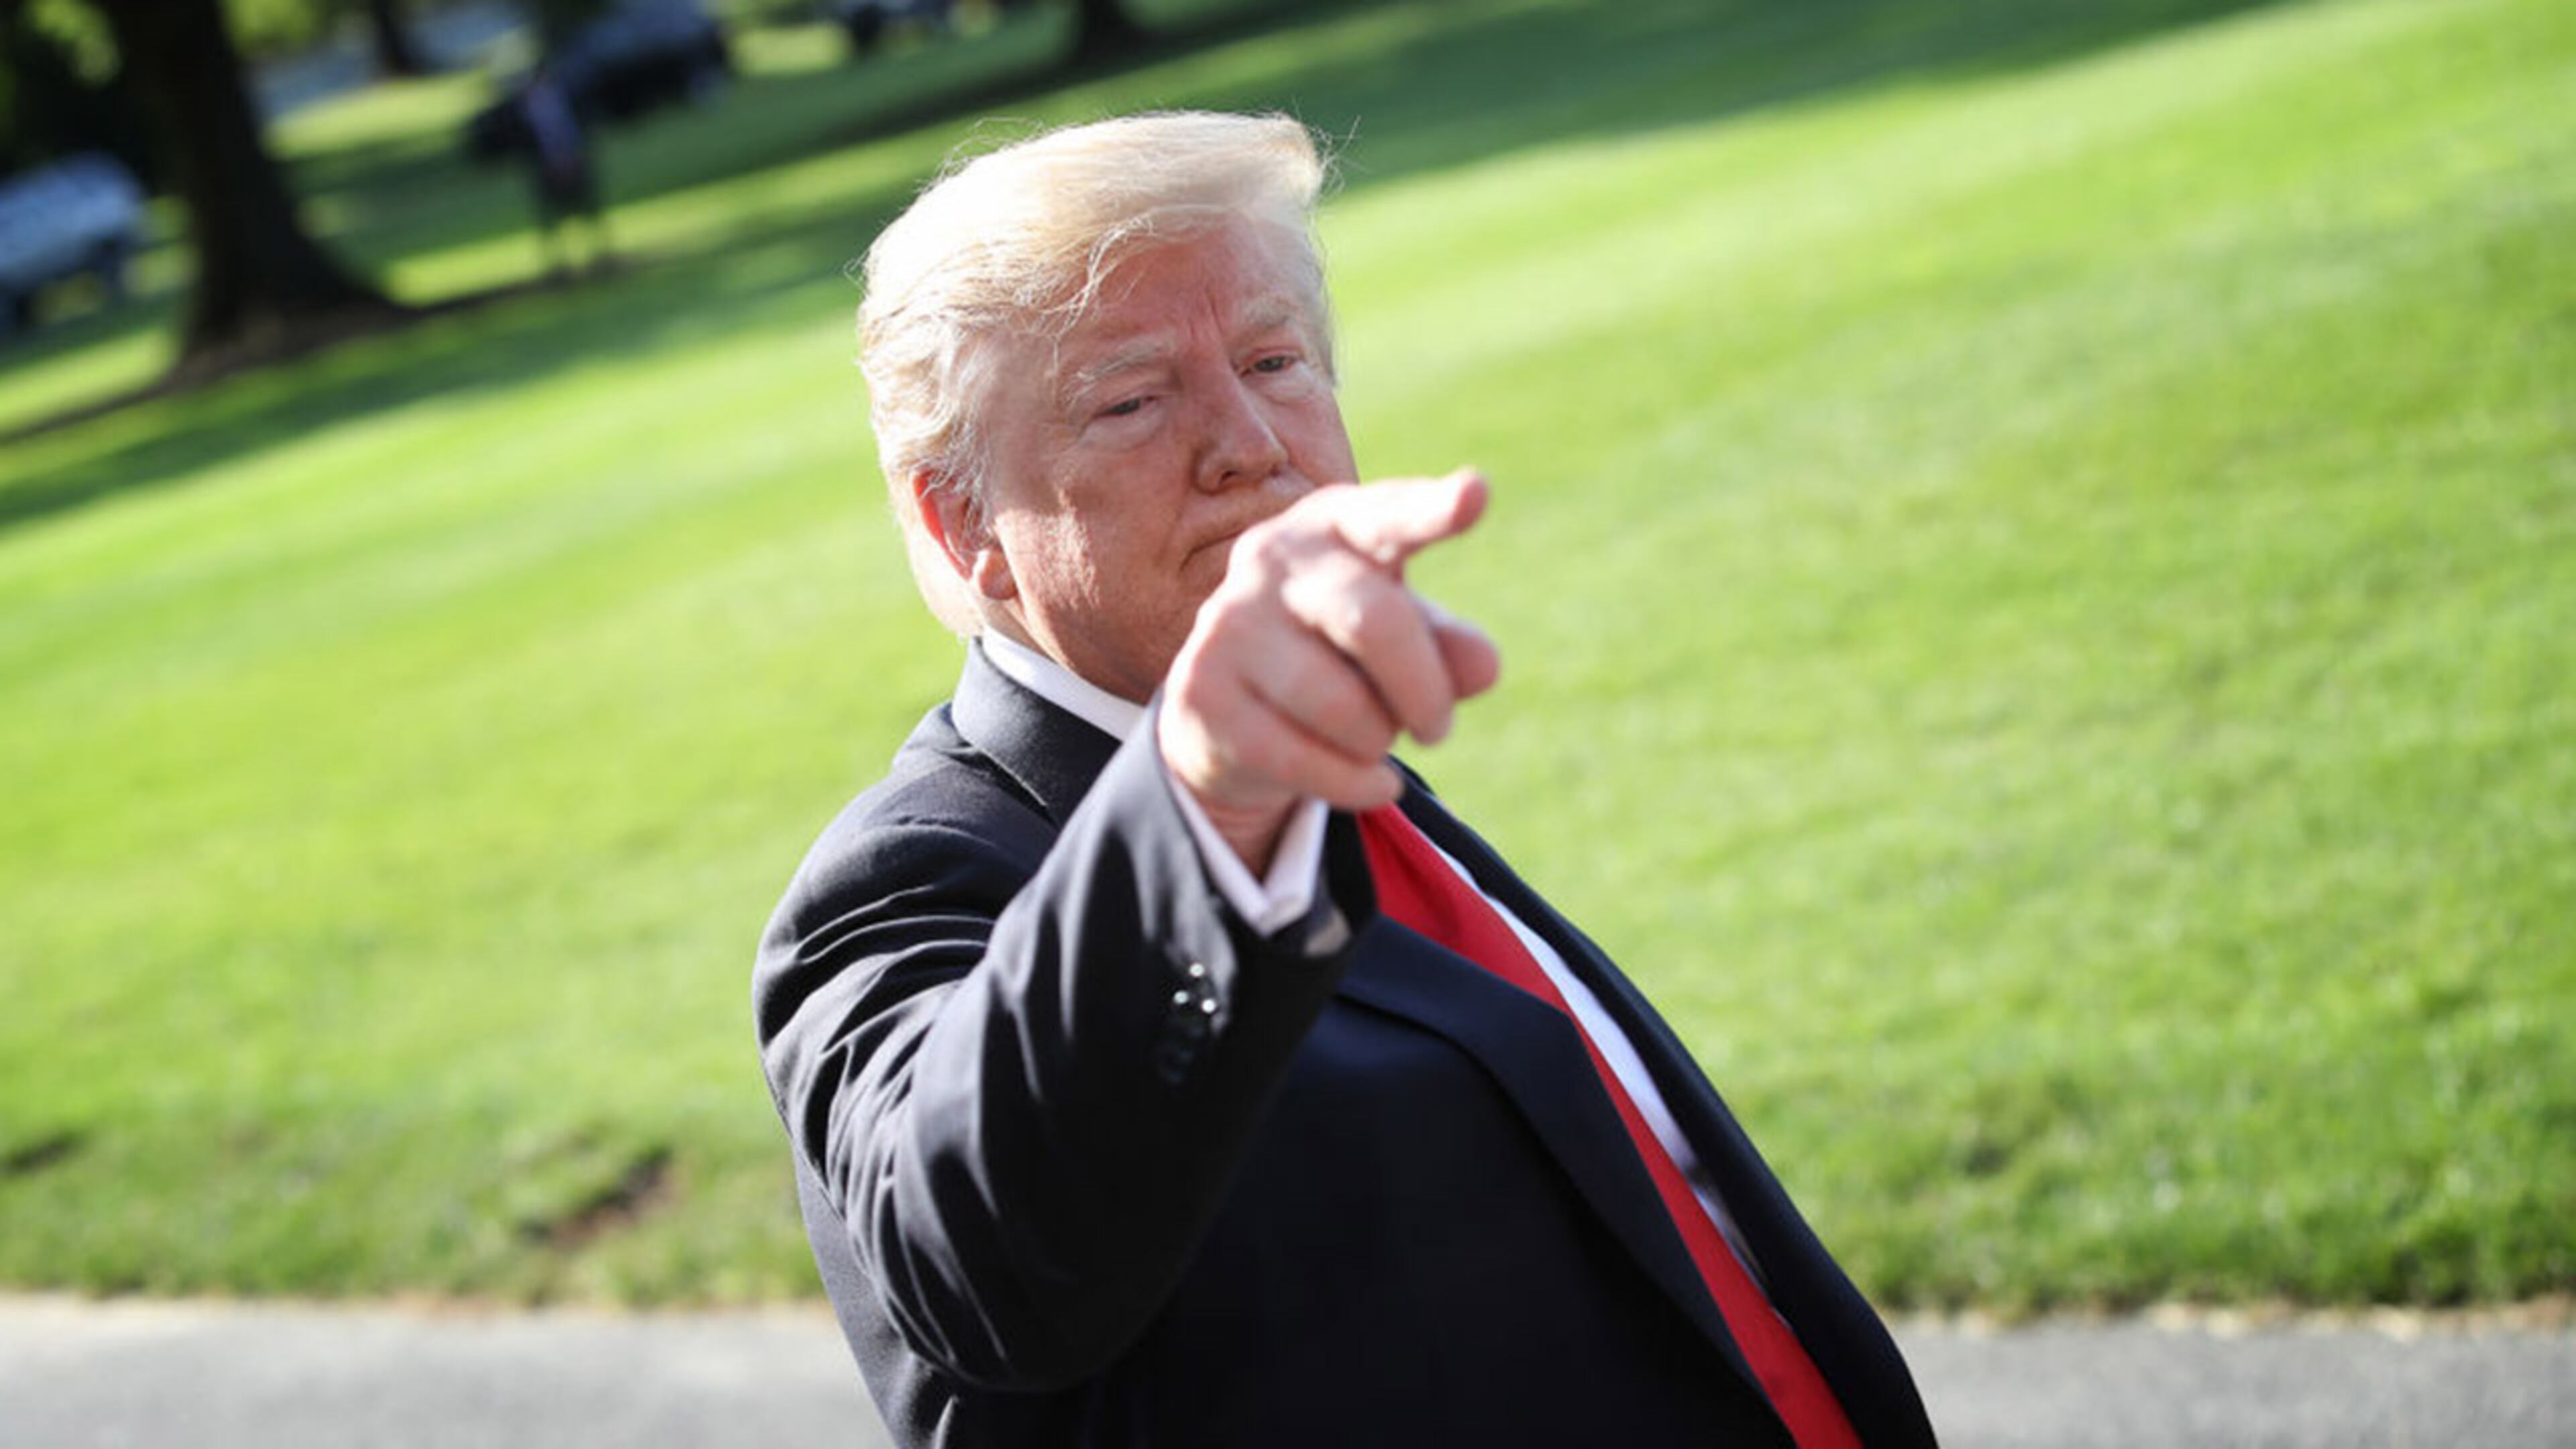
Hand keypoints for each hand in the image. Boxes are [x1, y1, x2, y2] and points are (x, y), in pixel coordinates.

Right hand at [1159, 469, 1502, 868]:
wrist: (1226, 711)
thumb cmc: (1338, 655)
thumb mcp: (1404, 641)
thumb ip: (1446, 646)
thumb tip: (1483, 665)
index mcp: (1334, 525)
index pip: (1387, 516)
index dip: (1431, 510)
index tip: (1475, 493)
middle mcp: (1272, 558)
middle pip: (1375, 624)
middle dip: (1424, 692)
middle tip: (1438, 728)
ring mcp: (1227, 621)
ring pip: (1342, 706)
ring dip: (1378, 741)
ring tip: (1370, 737)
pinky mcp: (1199, 691)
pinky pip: (1306, 761)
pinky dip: (1355, 784)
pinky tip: (1367, 780)